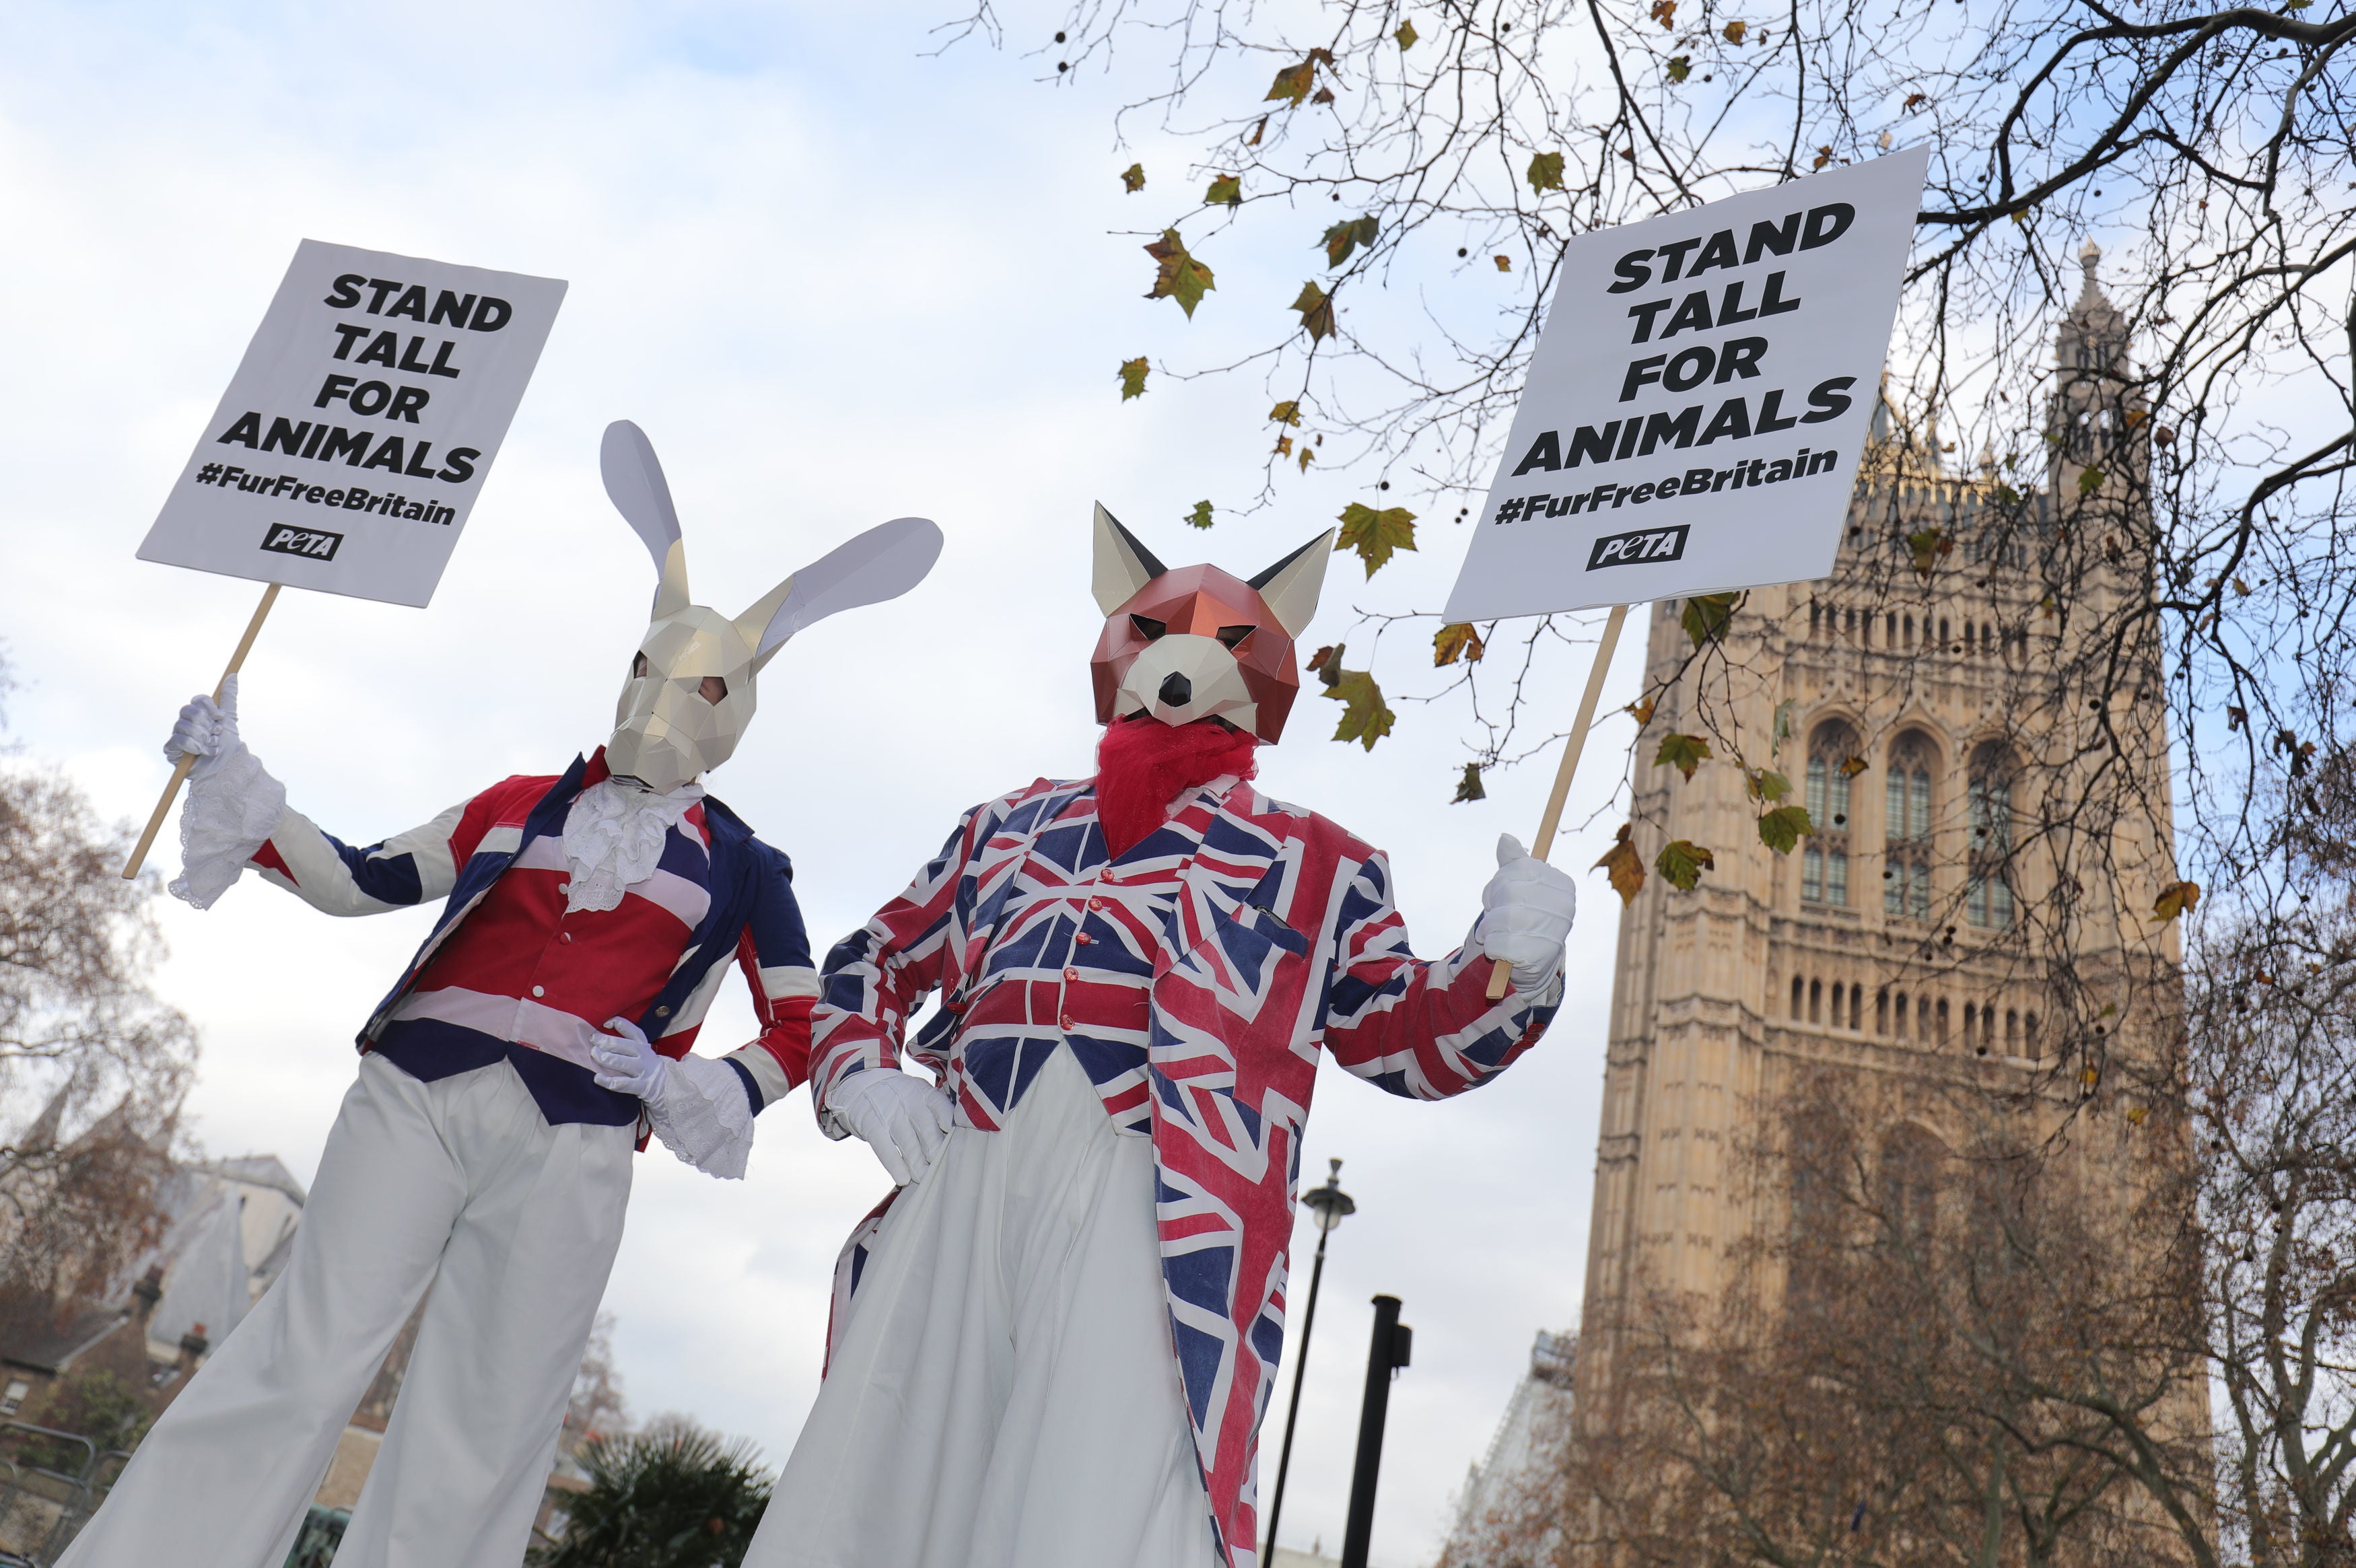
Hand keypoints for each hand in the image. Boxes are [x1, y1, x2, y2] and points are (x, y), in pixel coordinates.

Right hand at [165, 675, 244, 780]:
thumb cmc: (228, 745)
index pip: (197, 700)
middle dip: (206, 724)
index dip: (209, 708)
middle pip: (189, 711)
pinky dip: (194, 746)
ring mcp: (177, 736)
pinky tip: (204, 753)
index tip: (221, 717)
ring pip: (183, 726)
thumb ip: (228, 697)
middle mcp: (186, 723)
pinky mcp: (172, 751)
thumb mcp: (230, 718)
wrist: (227, 767)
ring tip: (213, 746)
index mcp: (198, 714)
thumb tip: (232, 675)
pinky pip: (176, 740)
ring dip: (203, 738)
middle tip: (217, 734)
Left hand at [590, 1016, 670, 1108]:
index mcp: (643, 1045)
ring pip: (621, 1062)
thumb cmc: (647, 1066)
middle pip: (624, 1045)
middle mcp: (644, 1055)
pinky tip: (597, 1077)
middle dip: (606, 1041)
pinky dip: (607, 1081)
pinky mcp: (641, 1086)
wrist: (669, 1086)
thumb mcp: (642, 1051)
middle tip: (593, 1039)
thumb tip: (602, 1032)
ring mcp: (643, 1071)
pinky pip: (622, 1084)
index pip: (633, 1031)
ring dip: (605, 1057)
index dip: (619, 1024)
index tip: (605, 1023)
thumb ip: (626, 1042)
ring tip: (594, 1054)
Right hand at [827, 1069, 955, 1185]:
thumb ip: (934, 1112)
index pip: (941, 1106)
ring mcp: (888, 1111)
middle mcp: (908, 1099)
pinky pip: (884, 1147)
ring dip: (917, 1164)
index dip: (949, 1123)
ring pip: (907, 1142)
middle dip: (936, 1151)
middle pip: (926, 1128)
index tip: (957, 1139)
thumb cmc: (897, 1097)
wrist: (860, 1084)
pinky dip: (895, 1164)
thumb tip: (954, 1139)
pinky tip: (903, 1178)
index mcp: (923, 1092)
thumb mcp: (916, 1094)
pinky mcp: (871, 1124)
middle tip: (942, 1168)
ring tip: (924, 1178)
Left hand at [1479, 833, 1576, 992]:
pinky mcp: (1537, 956)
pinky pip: (1498, 944)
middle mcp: (1564, 907)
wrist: (1533, 962)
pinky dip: (1491, 946)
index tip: (1501, 894)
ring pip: (1503, 918)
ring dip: (1489, 927)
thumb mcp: (1520, 886)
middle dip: (1493, 904)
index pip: (1519, 869)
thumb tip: (1505, 838)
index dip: (1501, 881)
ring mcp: (1553, 932)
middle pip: (1509, 892)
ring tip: (1492, 932)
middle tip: (1492, 914)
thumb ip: (1513, 863)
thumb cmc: (1524, 917)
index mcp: (1563, 885)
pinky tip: (1498, 949)